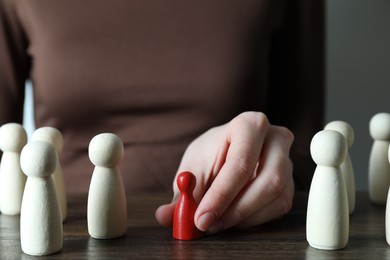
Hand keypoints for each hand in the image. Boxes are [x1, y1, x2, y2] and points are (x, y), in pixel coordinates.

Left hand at [155, 111, 294, 233]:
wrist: (228, 149)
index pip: (240, 163)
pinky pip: (279, 207)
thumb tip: (165, 216)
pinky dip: (253, 220)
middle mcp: (276, 139)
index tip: (200, 218)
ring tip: (216, 222)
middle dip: (235, 210)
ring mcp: (287, 161)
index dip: (220, 195)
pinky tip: (233, 217)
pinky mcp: (290, 182)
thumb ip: (182, 193)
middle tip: (208, 226)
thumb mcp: (192, 168)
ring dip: (243, 217)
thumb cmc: (211, 154)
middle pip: (268, 181)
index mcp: (249, 125)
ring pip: (276, 197)